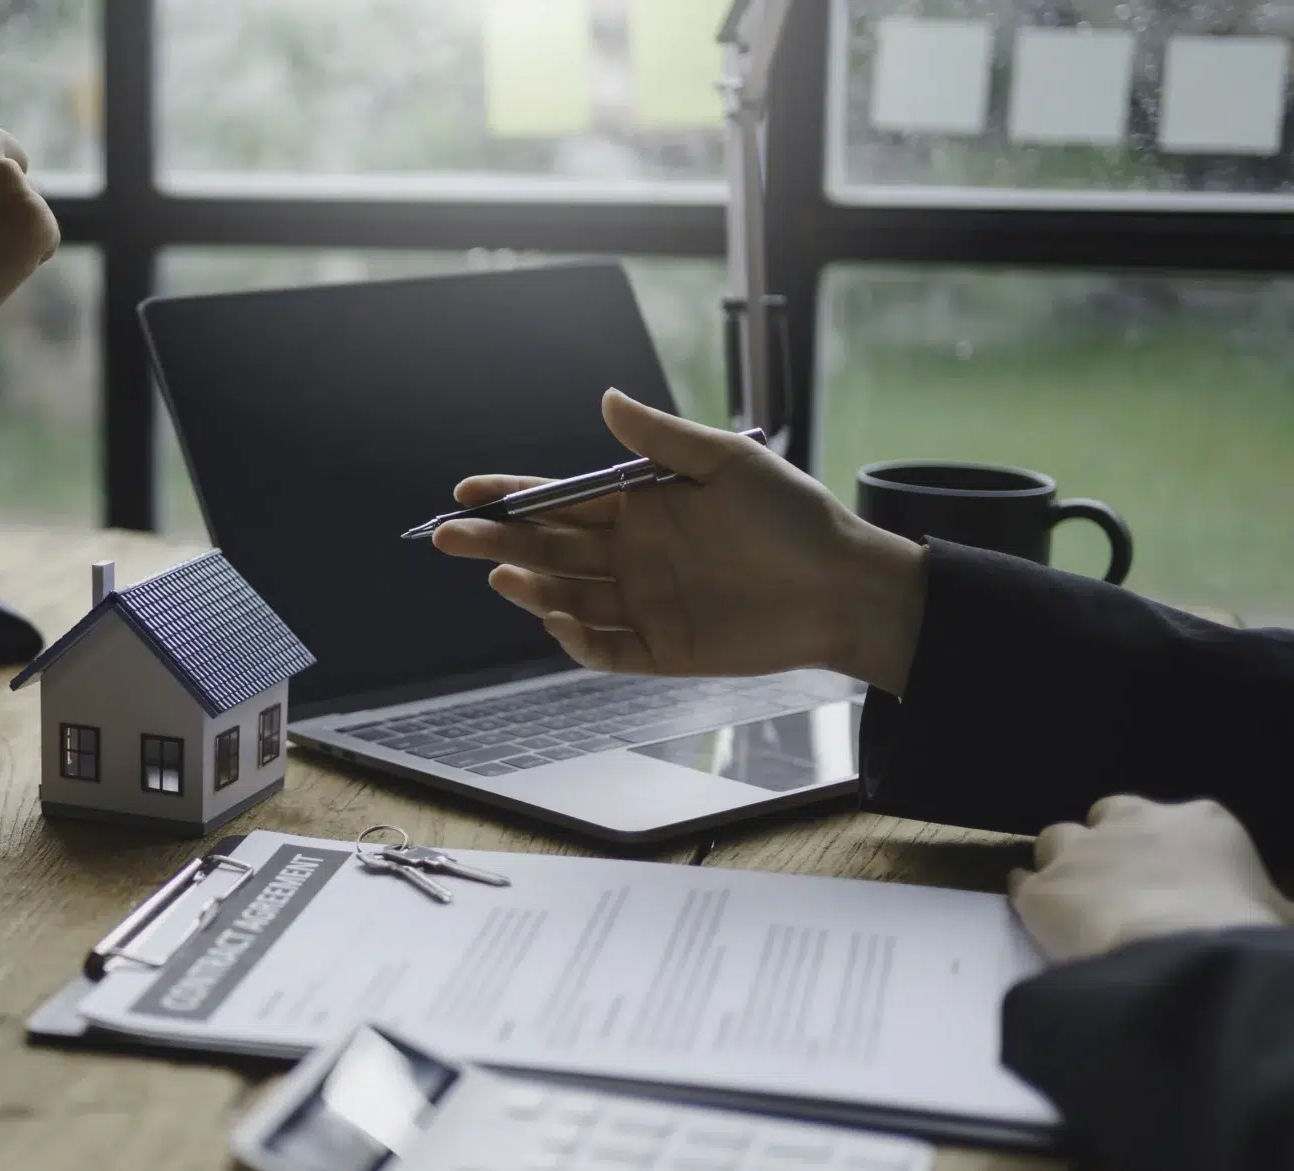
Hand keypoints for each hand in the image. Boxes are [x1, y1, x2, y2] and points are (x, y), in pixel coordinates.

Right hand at [430, 391, 931, 694]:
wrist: (845, 586)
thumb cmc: (793, 517)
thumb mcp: (727, 463)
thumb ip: (660, 440)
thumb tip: (606, 399)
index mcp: (640, 506)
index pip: (559, 500)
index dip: (512, 497)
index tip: (467, 491)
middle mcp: (631, 555)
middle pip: (547, 549)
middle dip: (496, 542)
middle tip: (448, 536)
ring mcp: (642, 604)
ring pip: (565, 597)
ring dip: (529, 587)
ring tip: (501, 575)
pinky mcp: (660, 650)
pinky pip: (603, 649)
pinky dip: (574, 638)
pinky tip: (555, 617)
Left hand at [1008, 796, 1293, 963]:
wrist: (1186, 957)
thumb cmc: (1247, 936)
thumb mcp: (1284, 920)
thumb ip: (1272, 909)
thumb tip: (1280, 922)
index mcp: (1201, 822)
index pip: (1171, 820)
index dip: (1162, 849)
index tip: (1164, 877)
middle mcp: (1135, 822)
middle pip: (1104, 819)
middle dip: (1106, 846)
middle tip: (1114, 886)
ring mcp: (1082, 851)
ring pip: (1057, 842)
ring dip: (1064, 867)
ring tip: (1073, 904)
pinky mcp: (1042, 888)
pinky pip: (1024, 883)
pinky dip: (1030, 898)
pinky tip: (1037, 920)